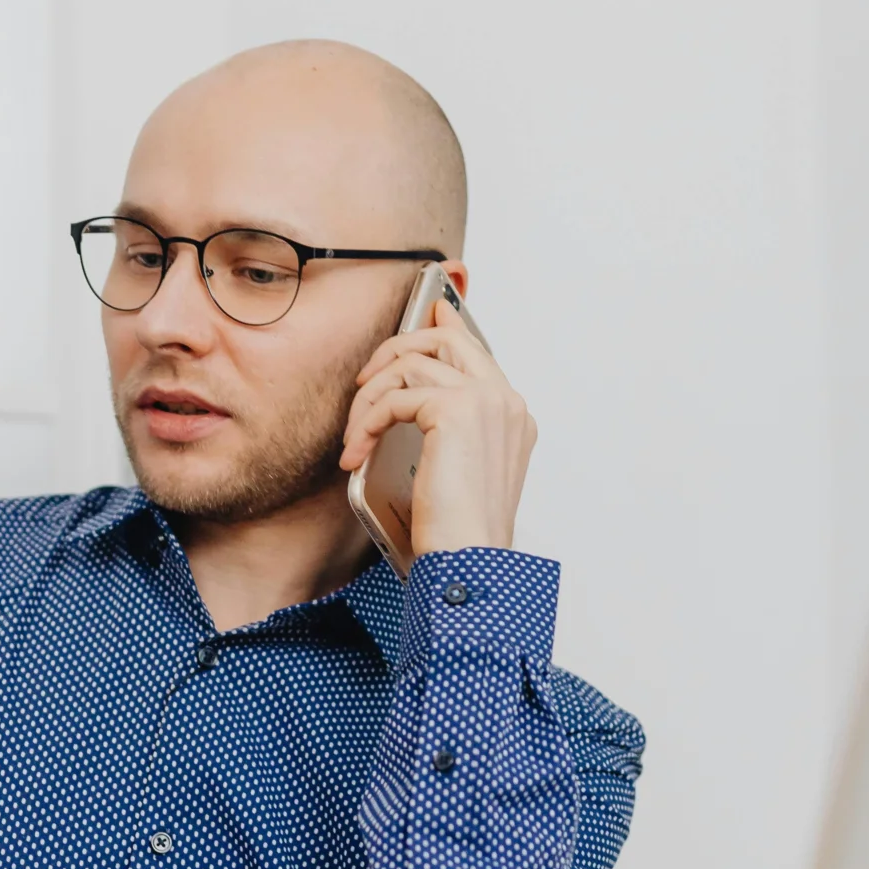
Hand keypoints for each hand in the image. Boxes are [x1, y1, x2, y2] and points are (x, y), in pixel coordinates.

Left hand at [340, 298, 537, 557]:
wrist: (469, 559)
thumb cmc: (460, 530)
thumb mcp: (455, 471)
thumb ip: (446, 429)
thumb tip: (414, 399)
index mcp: (512, 416)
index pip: (477, 353)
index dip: (448, 327)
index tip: (431, 309)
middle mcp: (505, 401)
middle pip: (445, 340)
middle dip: (395, 350)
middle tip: (365, 379)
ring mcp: (486, 401)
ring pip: (411, 364)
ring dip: (370, 398)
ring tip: (356, 437)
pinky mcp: (456, 410)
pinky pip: (394, 397)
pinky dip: (367, 423)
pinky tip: (357, 452)